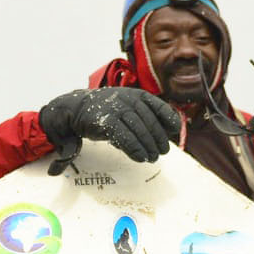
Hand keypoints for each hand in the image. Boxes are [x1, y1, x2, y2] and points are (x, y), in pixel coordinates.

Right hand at [40, 88, 181, 162]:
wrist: (77, 107)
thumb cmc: (108, 110)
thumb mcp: (129, 107)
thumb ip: (146, 117)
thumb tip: (169, 132)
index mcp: (138, 95)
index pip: (159, 106)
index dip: (169, 119)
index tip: (175, 131)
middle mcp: (129, 100)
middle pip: (150, 122)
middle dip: (159, 139)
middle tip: (162, 152)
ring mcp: (118, 109)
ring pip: (139, 130)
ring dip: (148, 146)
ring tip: (153, 157)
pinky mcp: (107, 121)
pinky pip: (125, 137)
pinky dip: (135, 149)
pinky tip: (141, 158)